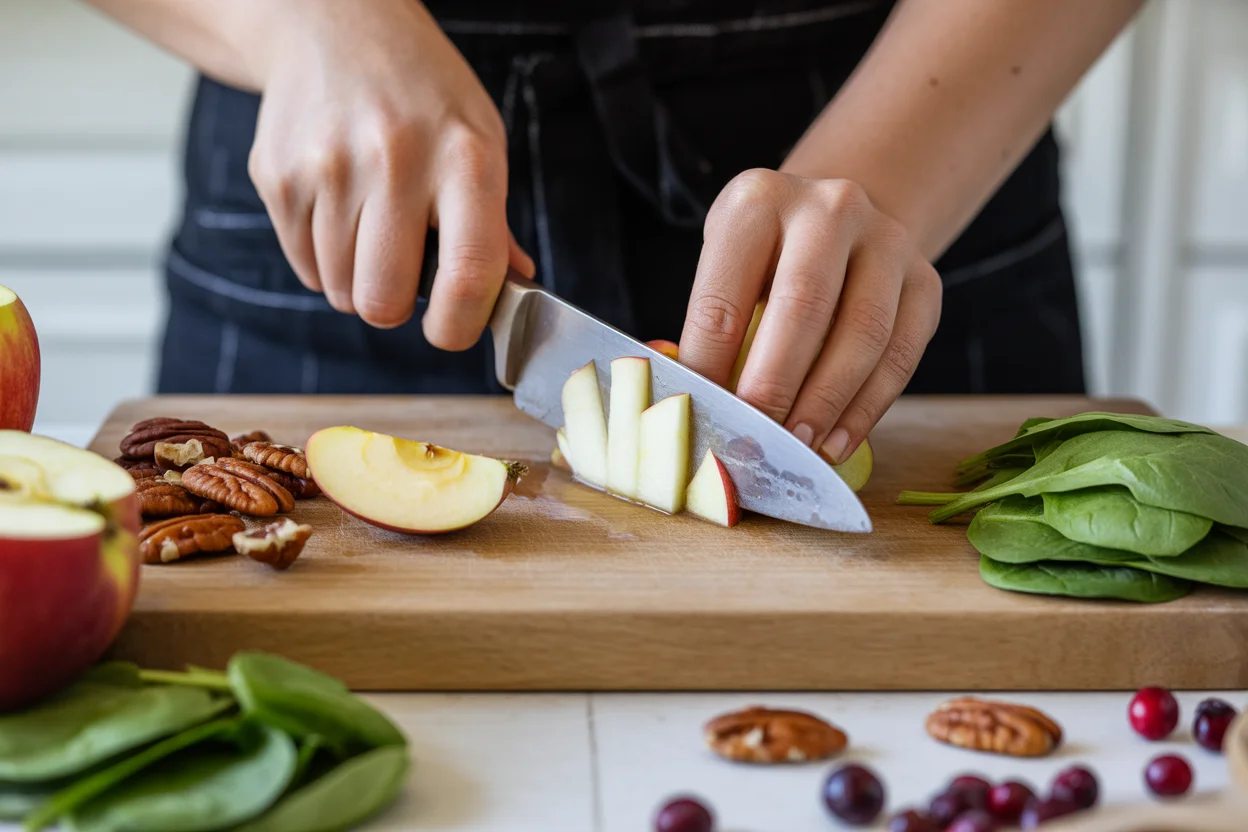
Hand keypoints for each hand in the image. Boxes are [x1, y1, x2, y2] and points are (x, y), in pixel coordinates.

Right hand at [245, 0, 533, 347]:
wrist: (335, 24)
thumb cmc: (422, 93)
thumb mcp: (480, 138)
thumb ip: (495, 222)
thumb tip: (517, 288)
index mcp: (464, 157)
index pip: (469, 274)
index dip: (460, 325)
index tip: (452, 330)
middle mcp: (395, 160)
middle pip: (384, 300)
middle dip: (395, 304)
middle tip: (403, 272)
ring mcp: (328, 167)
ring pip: (339, 290)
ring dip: (357, 279)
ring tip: (371, 225)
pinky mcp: (277, 175)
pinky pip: (303, 266)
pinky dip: (322, 257)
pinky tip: (339, 209)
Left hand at [678, 170, 941, 462]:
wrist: (840, 220)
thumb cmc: (765, 258)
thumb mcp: (727, 266)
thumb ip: (709, 326)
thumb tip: (684, 395)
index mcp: (758, 201)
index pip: (724, 295)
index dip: (710, 364)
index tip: (704, 415)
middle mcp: (830, 209)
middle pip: (802, 307)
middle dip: (774, 385)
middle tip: (756, 439)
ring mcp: (887, 241)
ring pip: (863, 333)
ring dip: (826, 403)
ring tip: (798, 448)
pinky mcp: (926, 281)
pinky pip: (901, 354)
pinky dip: (867, 408)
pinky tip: (836, 442)